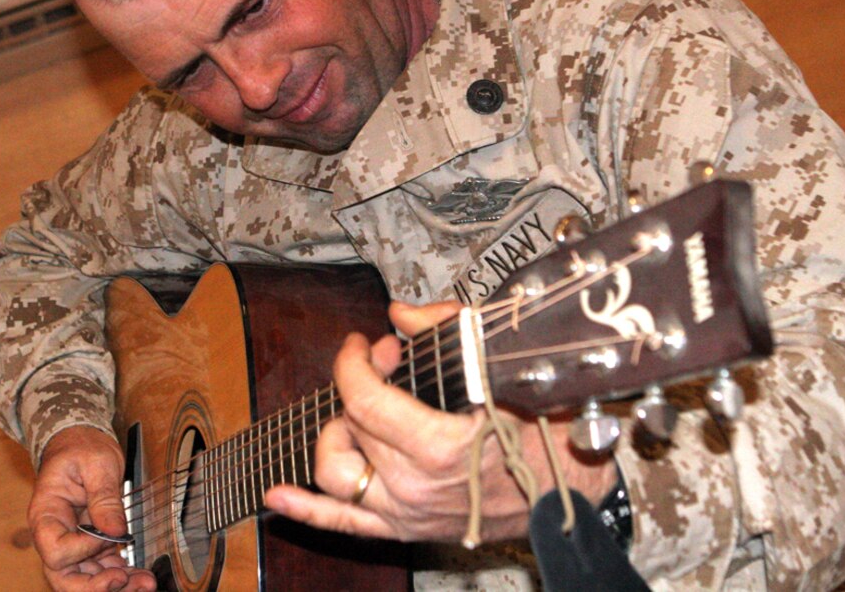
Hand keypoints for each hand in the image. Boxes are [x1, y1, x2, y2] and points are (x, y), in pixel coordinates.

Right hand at [28, 426, 156, 590]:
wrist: (81, 443)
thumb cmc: (82, 448)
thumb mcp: (96, 462)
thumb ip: (104, 496)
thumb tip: (114, 530)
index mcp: (46, 514)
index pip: (56, 551)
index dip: (83, 551)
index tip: (111, 536)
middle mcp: (55, 534)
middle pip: (64, 577)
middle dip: (94, 587)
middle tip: (124, 581)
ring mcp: (73, 541)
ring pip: (85, 578)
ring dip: (114, 585)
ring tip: (145, 583)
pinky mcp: (91, 543)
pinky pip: (101, 568)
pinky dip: (121, 575)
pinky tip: (141, 576)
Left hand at [263, 301, 615, 543]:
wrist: (566, 491)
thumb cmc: (543, 429)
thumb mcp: (501, 368)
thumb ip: (446, 330)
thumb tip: (398, 314)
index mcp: (438, 446)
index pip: (363, 398)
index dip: (354, 361)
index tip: (362, 344)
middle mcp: (413, 486)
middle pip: (350, 424)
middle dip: (358, 384)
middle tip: (383, 364)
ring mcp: (404, 513)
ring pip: (335, 470)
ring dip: (338, 432)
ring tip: (359, 414)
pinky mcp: (403, 530)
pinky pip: (342, 524)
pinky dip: (305, 510)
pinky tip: (278, 494)